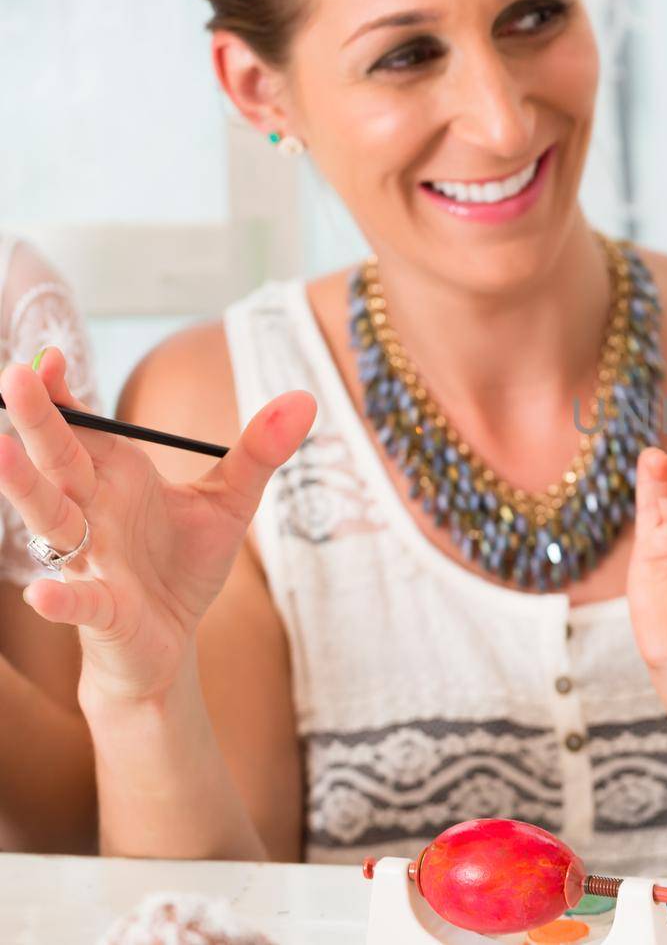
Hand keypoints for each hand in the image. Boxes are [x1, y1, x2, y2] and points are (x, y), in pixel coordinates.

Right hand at [0, 349, 314, 704]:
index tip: (50, 357)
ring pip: (51, 519)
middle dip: (37, 421)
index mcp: (116, 478)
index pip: (81, 429)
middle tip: (13, 376)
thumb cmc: (186, 565)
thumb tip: (304, 399)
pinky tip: (42, 595)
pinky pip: (78, 602)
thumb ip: (259, 451)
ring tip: (0, 452)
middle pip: (58, 460)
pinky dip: (61, 600)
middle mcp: (92, 512)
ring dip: (25, 488)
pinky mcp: (101, 611)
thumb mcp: (231, 501)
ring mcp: (91, 561)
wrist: (173, 640)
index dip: (63, 396)